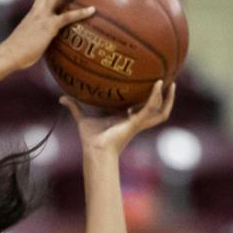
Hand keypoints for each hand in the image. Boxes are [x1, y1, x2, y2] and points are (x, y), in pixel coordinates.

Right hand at [0, 0, 95, 69]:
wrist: (9, 55)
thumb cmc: (18, 52)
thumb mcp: (30, 36)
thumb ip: (41, 31)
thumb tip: (51, 38)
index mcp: (34, 10)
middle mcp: (38, 9)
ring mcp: (43, 17)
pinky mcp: (48, 27)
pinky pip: (67, 16)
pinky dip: (81, 12)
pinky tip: (92, 10)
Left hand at [61, 81, 175, 154]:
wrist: (94, 149)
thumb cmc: (90, 138)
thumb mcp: (82, 117)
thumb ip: (74, 107)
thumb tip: (61, 97)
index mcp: (127, 119)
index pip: (143, 108)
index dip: (149, 98)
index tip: (151, 84)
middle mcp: (136, 120)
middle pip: (158, 111)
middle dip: (167, 99)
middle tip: (169, 83)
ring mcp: (138, 122)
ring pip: (161, 111)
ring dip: (168, 98)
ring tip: (171, 83)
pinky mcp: (137, 123)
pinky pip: (152, 108)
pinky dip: (156, 97)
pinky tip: (158, 85)